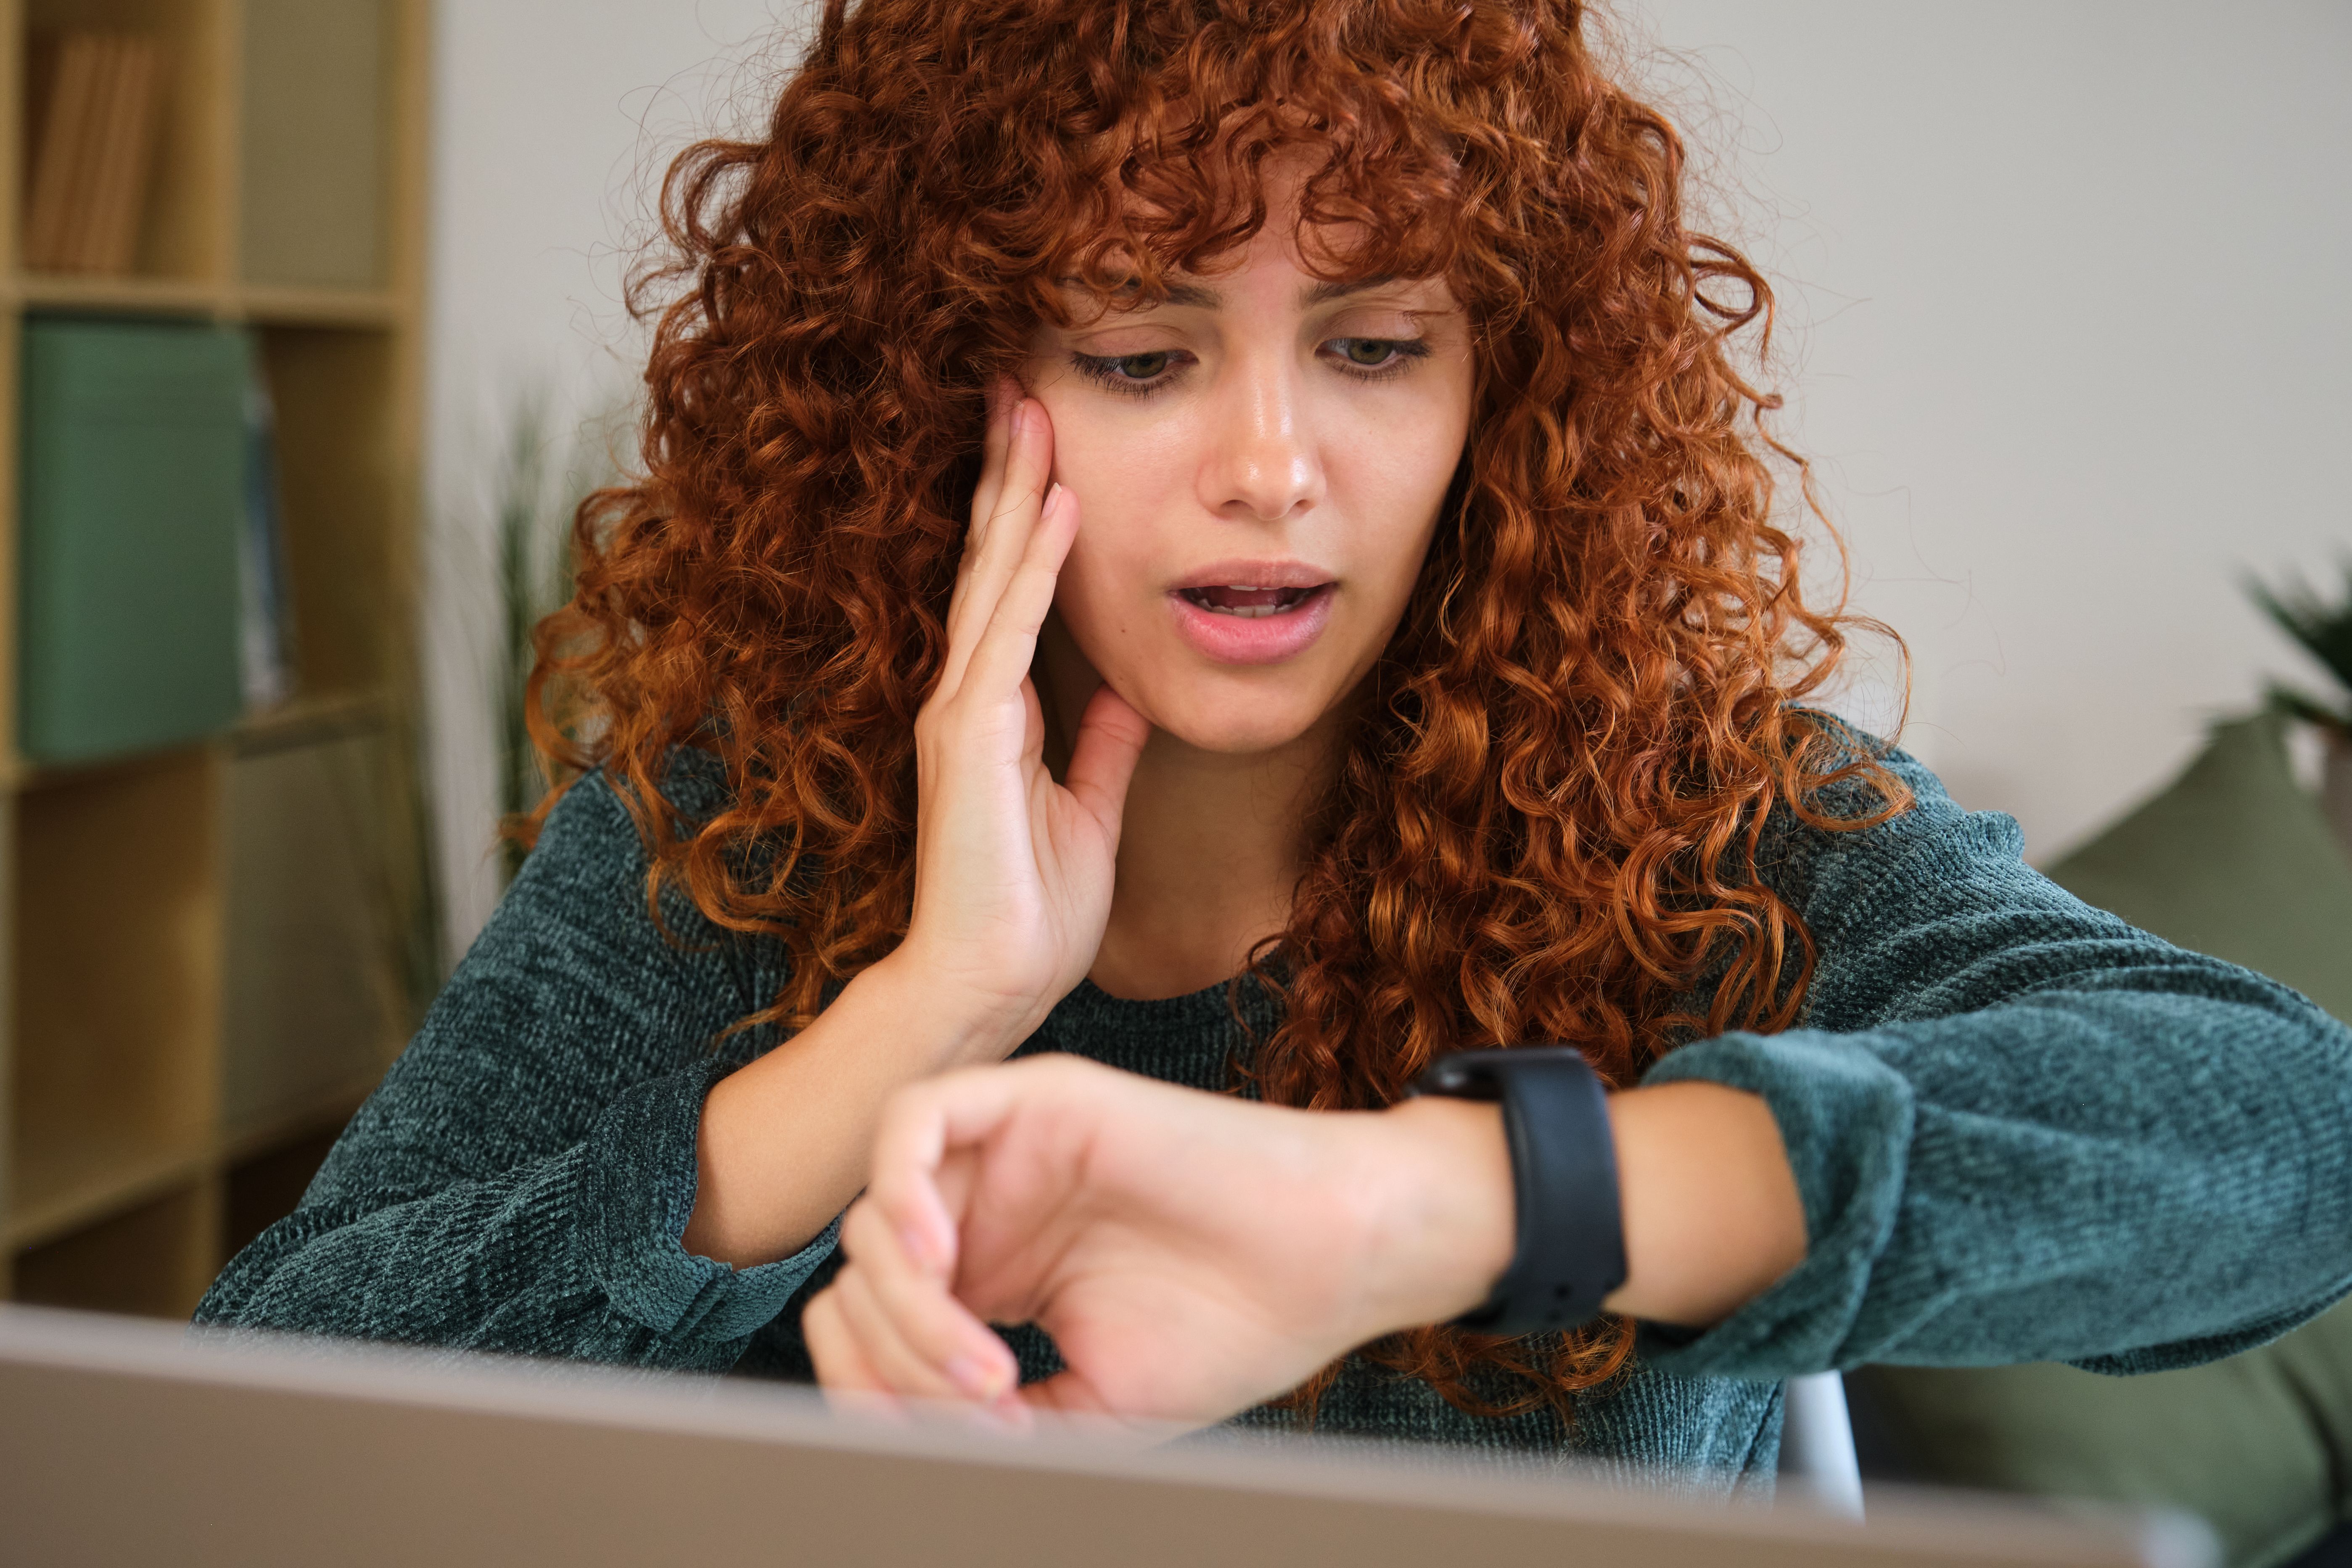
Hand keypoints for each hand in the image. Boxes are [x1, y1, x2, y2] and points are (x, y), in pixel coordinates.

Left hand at [800, 1055, 1516, 1431]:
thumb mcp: (1082, 1408)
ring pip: (875, 1214)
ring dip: (905, 1306)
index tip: (946, 1444)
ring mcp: (1004, 1153)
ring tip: (983, 1366)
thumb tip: (888, 1439)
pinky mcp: (1035, 1098)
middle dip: (890, 1361)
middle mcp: (983, 1211)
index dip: (875, 1391)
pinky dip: (898, 1190)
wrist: (1329, 1262)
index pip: (870, 1324)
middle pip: (858, 1277)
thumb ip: (979, 1419)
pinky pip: (912, 1121)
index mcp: (991, 1278)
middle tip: (981, 1406)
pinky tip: (937, 1259)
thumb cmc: (1230, 1331)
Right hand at [888, 387, 1151, 1056]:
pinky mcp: (973, 736)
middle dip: (1006, 473)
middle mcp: (966, 696)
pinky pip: (1009, 631)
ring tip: (1033, 410)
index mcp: (991, 710)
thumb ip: (1100, 747)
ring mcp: (962, 711)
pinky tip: (1059, 508)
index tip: (1041, 443)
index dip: (1023, 515)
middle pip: (989, 561)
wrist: (987, 986)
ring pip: (993, 576)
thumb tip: (1124, 689)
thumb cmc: (1029, 912)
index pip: (1007, 591)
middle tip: (1018, 386)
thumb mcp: (1087, 811)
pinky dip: (1036, 567)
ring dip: (1016, 491)